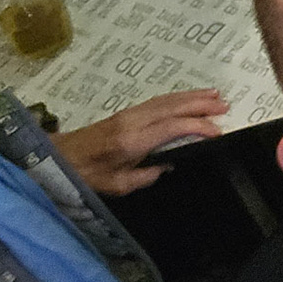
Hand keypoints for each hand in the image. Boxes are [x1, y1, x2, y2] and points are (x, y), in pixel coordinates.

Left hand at [50, 88, 227, 195]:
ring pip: (166, 100)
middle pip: (172, 107)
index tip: (217, 131)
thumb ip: (144, 175)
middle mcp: (133, 121)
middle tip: (225, 105)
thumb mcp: (115, 185)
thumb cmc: (85, 175)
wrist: (57, 157)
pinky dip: (177, 97)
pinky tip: (188, 98)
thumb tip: (168, 165)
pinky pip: (158, 100)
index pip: (171, 127)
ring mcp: (129, 113)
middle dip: (200, 104)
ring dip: (191, 96)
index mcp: (132, 140)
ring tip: (215, 96)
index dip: (196, 127)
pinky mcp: (126, 113)